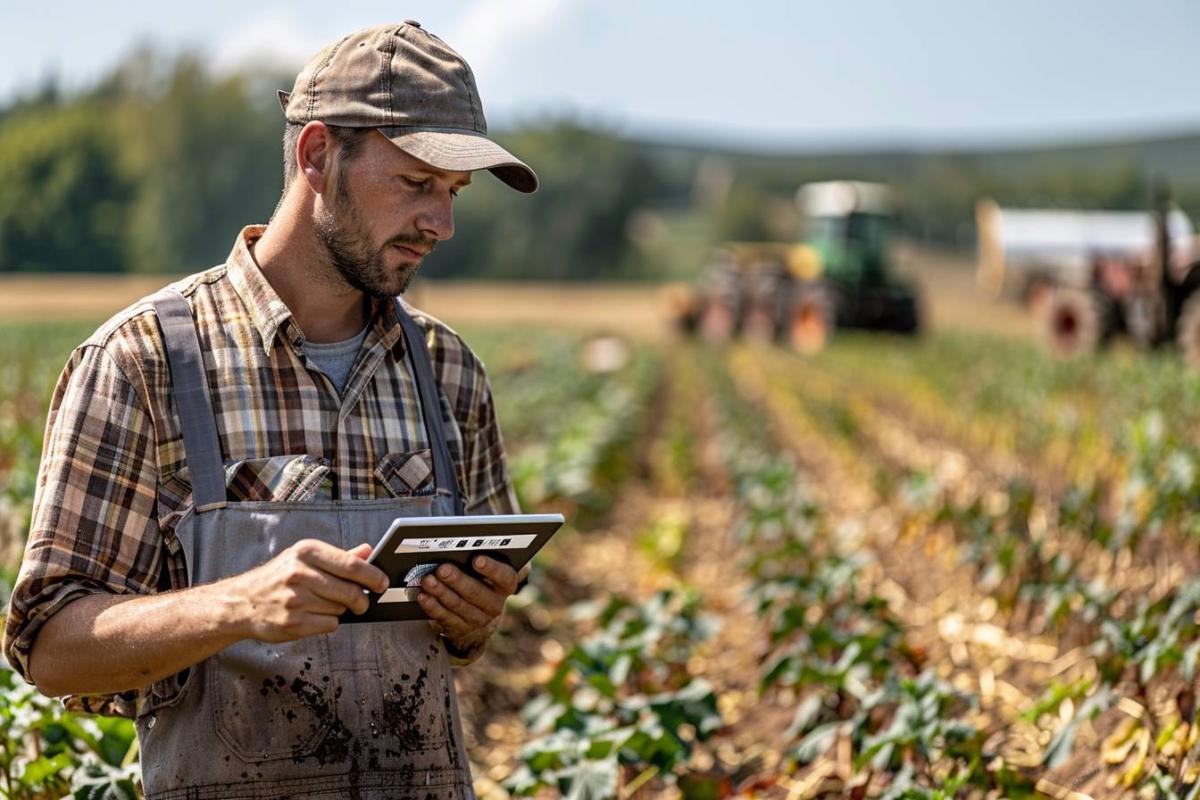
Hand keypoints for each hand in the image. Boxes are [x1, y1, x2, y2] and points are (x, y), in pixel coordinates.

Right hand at [225, 540, 388, 643]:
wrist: (241, 603)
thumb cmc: (277, 578)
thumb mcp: (304, 558)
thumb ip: (339, 556)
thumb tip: (368, 551)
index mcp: (306, 552)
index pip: (351, 565)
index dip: (373, 576)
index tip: (382, 583)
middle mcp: (300, 573)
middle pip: (350, 591)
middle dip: (362, 600)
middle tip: (362, 602)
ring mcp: (295, 600)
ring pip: (340, 609)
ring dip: (340, 610)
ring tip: (322, 604)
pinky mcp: (293, 623)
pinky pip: (329, 625)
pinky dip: (328, 622)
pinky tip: (313, 616)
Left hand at [418, 556, 518, 655]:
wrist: (482, 624)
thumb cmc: (485, 588)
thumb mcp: (493, 577)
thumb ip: (486, 563)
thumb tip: (466, 550)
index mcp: (505, 587)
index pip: (504, 577)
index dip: (492, 569)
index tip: (477, 560)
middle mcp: (494, 606)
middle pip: (476, 593)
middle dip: (457, 580)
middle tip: (444, 569)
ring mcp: (477, 619)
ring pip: (458, 605)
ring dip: (441, 592)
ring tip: (429, 581)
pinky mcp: (459, 629)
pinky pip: (444, 617)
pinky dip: (432, 606)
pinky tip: (424, 596)